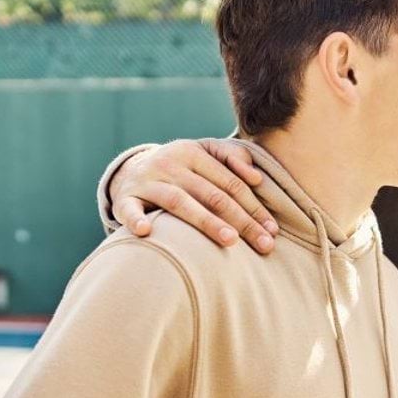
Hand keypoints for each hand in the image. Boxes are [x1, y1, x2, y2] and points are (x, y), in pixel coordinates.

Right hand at [110, 138, 277, 251]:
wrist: (130, 170)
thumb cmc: (180, 167)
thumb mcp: (204, 152)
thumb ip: (233, 156)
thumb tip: (257, 177)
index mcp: (193, 152)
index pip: (231, 184)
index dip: (254, 207)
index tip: (272, 230)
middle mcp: (170, 164)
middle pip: (212, 195)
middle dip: (242, 221)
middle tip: (264, 244)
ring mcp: (147, 182)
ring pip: (179, 203)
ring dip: (205, 221)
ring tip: (229, 240)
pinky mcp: (125, 199)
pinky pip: (129, 210)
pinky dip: (136, 220)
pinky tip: (146, 232)